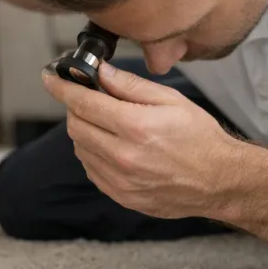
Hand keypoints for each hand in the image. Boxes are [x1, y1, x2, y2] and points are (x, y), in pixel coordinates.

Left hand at [42, 62, 243, 218]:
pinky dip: (94, 153)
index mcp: (136, 126)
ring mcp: (120, 180)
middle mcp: (124, 156)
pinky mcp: (121, 195)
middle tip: (91, 99)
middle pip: (76, 125)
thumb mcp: (170, 100)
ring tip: (109, 124)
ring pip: (81, 148)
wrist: (218, 181)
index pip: (83, 103)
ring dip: (85, 131)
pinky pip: (91, 169)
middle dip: (77, 107)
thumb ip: (130, 86)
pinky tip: (114, 146)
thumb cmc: (199, 138)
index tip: (49, 77)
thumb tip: (100, 73)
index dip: (61, 87)